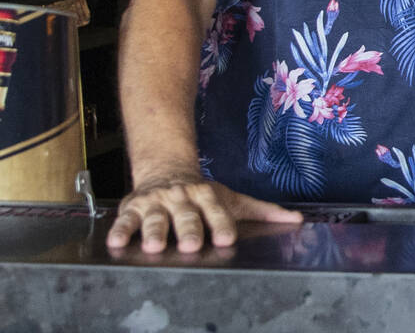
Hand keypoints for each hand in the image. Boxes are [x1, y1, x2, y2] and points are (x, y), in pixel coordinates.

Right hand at [106, 171, 302, 253]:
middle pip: (186, 216)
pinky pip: (126, 219)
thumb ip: (264, 211)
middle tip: (189, 244)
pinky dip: (121, 229)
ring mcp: (158, 202)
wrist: (167, 169)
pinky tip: (116, 240)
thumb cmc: (204, 192)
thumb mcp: (234, 198)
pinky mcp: (135, 207)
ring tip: (153, 244)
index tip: (225, 238)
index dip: (221, 224)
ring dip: (154, 230)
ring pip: (155, 218)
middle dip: (188, 229)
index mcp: (208, 196)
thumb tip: (298, 220)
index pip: (217, 211)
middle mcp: (183, 198)